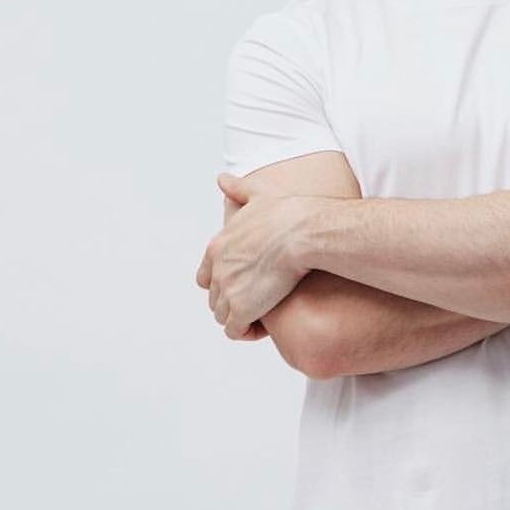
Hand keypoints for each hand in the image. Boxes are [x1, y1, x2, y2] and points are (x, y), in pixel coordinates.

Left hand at [196, 173, 311, 338]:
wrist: (302, 233)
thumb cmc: (288, 213)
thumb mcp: (257, 195)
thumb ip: (237, 189)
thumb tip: (221, 178)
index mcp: (218, 247)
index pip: (206, 276)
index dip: (224, 283)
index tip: (246, 285)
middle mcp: (217, 270)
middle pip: (215, 298)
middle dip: (234, 302)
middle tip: (260, 301)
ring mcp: (228, 291)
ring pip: (223, 317)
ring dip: (241, 319)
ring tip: (264, 314)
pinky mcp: (242, 310)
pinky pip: (235, 331)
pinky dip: (248, 331)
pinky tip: (265, 324)